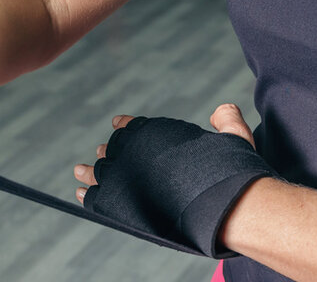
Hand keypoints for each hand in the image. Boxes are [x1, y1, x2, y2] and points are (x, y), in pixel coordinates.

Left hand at [73, 103, 255, 201]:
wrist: (226, 206)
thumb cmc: (234, 174)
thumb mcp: (236, 137)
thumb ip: (227, 119)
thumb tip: (221, 110)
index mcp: (158, 134)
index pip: (135, 127)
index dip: (126, 127)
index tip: (117, 125)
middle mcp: (138, 153)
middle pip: (117, 150)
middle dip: (110, 152)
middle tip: (100, 154)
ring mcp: (127, 178)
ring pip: (102, 172)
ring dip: (91, 171)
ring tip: (80, 171)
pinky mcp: (122, 205)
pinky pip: (98, 198)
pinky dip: (89, 195)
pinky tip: (82, 194)